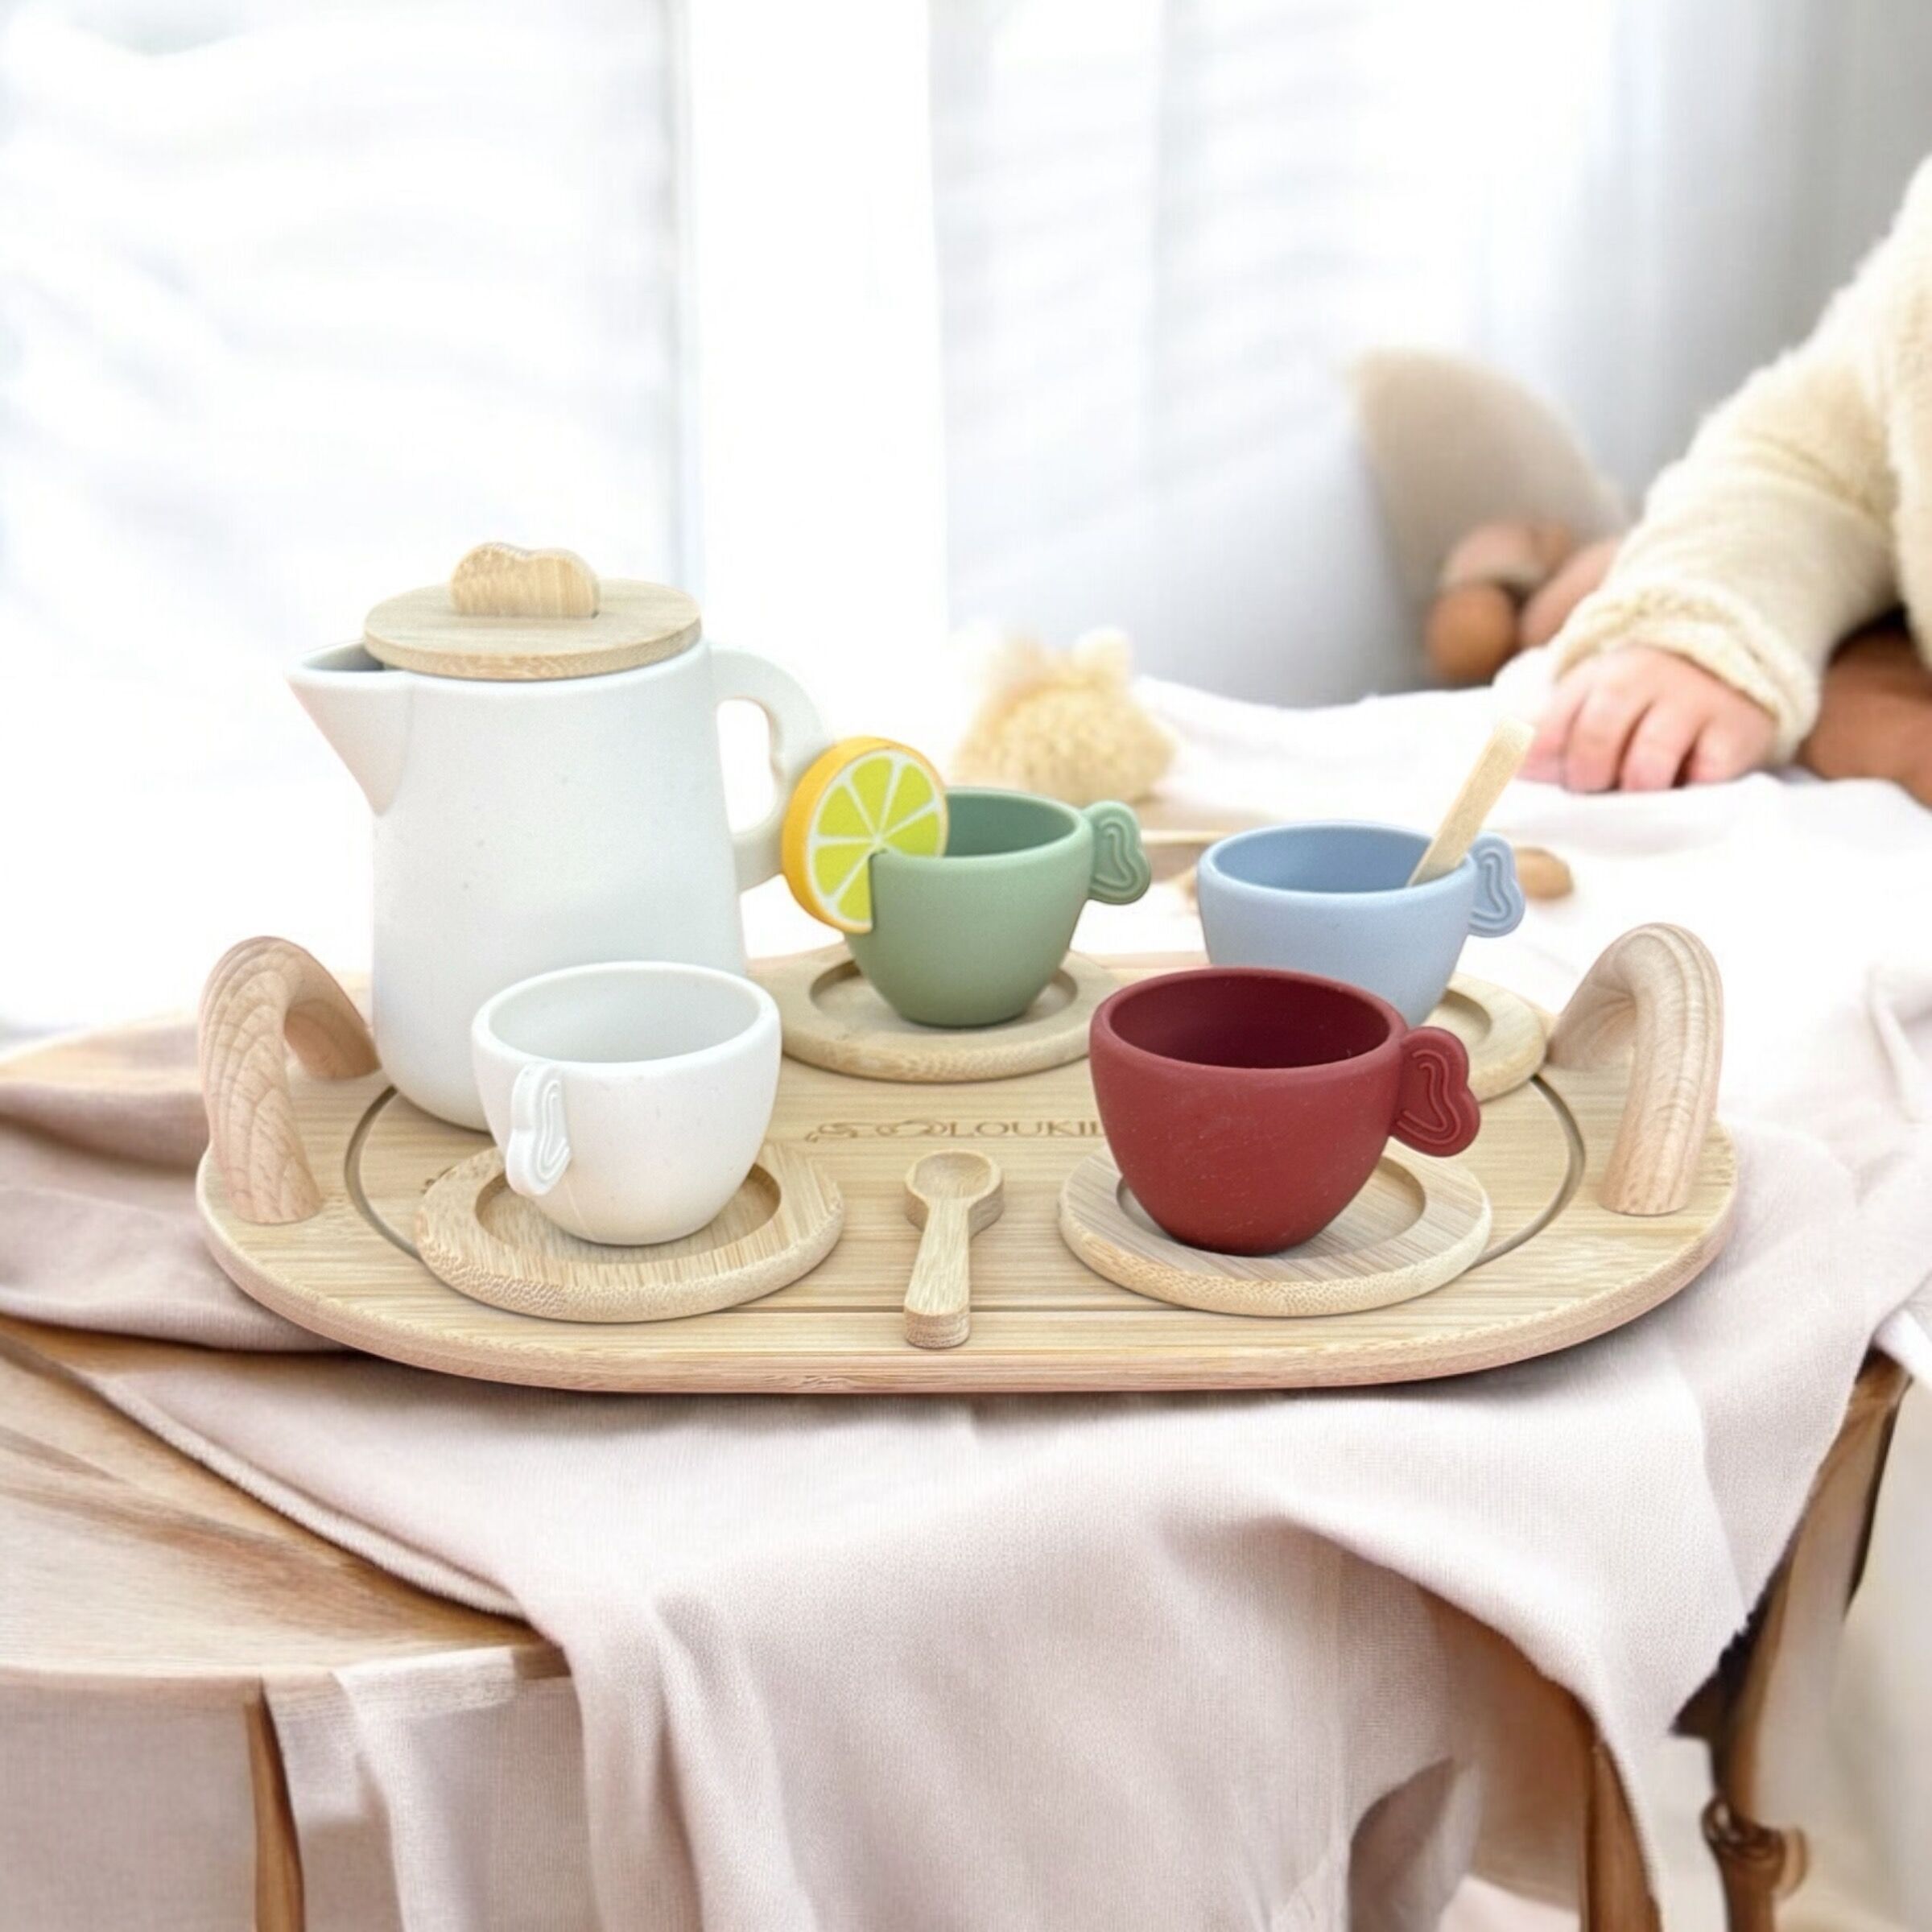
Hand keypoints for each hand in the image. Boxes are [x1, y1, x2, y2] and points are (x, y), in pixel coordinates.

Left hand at [1522, 648, 1777, 791]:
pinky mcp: (1737, 732)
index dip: (1545, 765)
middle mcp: (1647, 680)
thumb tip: (1512, 770)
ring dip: (1636, 789)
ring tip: (1642, 785)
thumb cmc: (1647, 696)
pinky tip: (1687, 779)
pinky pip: (1704, 776)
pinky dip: (1690, 789)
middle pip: (1594, 745)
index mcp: (1601, 676)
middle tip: (1600, 787)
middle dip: (1588, 780)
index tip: (1552, 780)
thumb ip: (1548, 728)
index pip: (1552, 729)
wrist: (1733, 661)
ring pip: (1646, 768)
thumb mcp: (1592, 697)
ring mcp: (1694, 704)